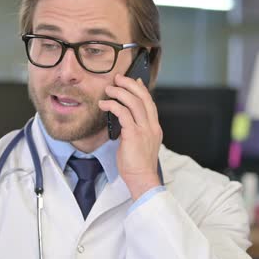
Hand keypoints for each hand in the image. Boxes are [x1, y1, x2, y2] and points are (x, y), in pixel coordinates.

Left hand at [98, 73, 162, 200]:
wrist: (142, 180)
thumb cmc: (137, 165)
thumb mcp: (139, 144)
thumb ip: (134, 130)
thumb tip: (124, 120)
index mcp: (154, 128)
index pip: (150, 102)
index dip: (141, 89)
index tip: (134, 80)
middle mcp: (152, 126)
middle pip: (143, 97)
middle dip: (129, 84)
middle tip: (118, 78)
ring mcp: (144, 130)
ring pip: (133, 102)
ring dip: (119, 92)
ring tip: (108, 89)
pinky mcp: (133, 134)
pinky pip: (123, 113)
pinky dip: (112, 105)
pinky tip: (104, 104)